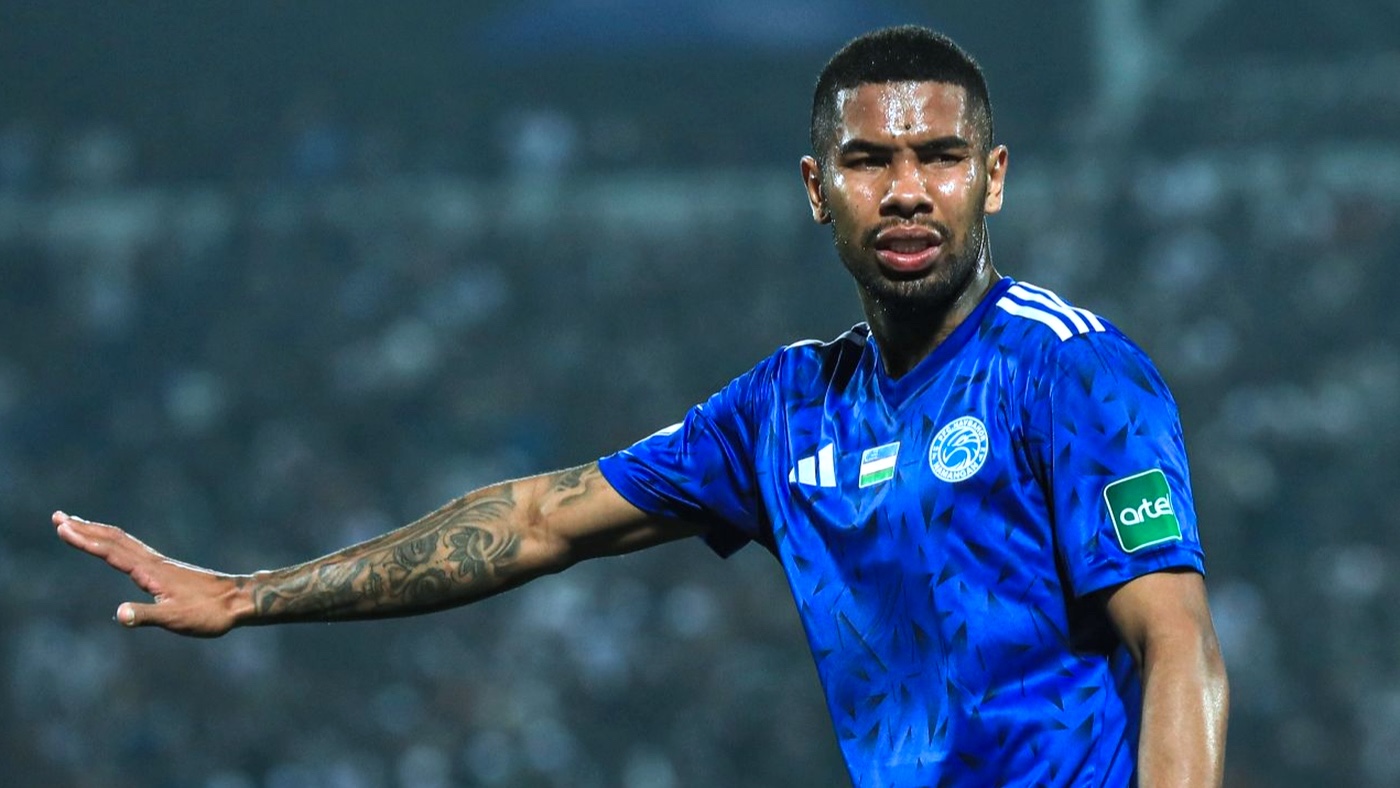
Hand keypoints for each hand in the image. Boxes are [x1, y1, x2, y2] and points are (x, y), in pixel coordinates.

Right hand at [53, 511, 249, 636]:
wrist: (238, 601)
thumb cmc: (209, 613)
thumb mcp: (175, 619)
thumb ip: (146, 616)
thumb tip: (119, 614)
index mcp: (150, 572)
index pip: (110, 552)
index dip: (85, 540)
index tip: (62, 528)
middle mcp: (152, 562)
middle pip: (113, 539)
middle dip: (85, 528)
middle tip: (58, 517)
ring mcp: (159, 564)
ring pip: (123, 541)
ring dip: (98, 532)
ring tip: (77, 525)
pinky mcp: (166, 569)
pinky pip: (133, 549)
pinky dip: (115, 542)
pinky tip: (114, 547)